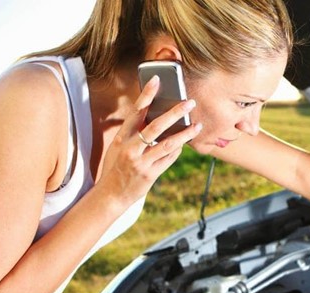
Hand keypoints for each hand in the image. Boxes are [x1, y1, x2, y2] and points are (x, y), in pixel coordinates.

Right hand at [96, 75, 201, 208]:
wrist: (111, 194)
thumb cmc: (115, 167)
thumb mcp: (118, 147)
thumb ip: (133, 133)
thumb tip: (153, 117)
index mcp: (122, 137)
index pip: (136, 112)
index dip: (147, 95)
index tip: (157, 80)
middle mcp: (131, 148)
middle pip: (156, 126)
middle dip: (175, 113)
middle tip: (189, 102)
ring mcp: (141, 162)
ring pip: (168, 144)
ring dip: (185, 134)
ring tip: (198, 125)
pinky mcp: (150, 174)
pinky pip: (169, 159)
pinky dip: (178, 150)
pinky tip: (185, 144)